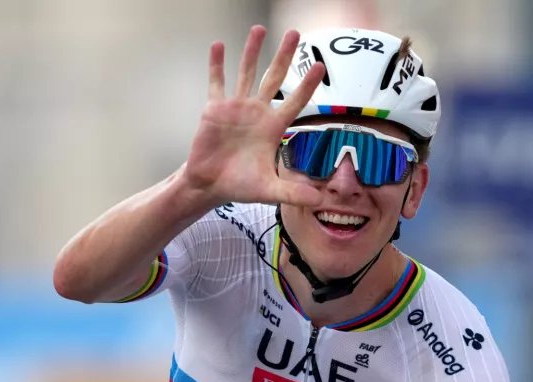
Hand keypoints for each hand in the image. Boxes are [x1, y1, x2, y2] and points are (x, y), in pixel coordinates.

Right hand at [183, 26, 325, 207]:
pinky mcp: (215, 109)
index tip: (319, 66)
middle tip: (294, 33)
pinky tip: (218, 45)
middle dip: (284, 56)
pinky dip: (217, 64)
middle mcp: (257, 112)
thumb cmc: (241, 186)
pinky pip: (217, 82)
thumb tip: (321, 202)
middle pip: (273, 78)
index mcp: (273, 127)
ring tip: (259, 29)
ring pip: (246, 73)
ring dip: (252, 51)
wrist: (210, 186)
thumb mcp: (270, 191)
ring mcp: (236, 108)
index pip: (294, 101)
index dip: (307, 85)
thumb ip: (294, 194)